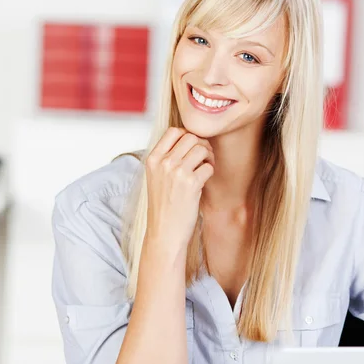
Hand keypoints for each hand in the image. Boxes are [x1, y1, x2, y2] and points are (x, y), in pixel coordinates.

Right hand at [144, 127, 214, 257]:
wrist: (164, 232)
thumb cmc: (163, 207)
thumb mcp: (156, 178)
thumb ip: (166, 159)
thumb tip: (189, 140)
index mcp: (152, 159)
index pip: (173, 131)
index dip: (187, 136)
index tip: (192, 148)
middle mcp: (163, 163)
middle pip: (190, 136)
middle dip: (202, 144)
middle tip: (204, 157)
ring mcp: (177, 172)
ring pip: (201, 148)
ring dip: (209, 156)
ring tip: (206, 167)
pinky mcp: (191, 184)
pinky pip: (208, 166)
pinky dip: (211, 171)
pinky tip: (205, 180)